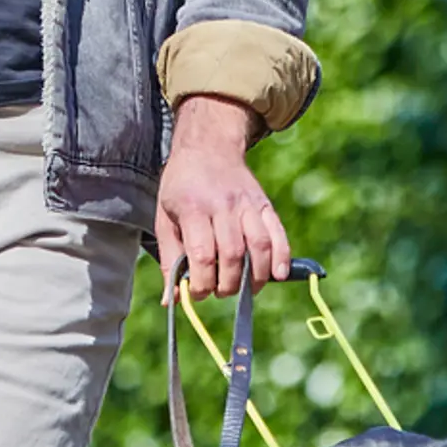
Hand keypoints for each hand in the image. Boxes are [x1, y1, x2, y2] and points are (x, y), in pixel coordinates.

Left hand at [154, 95, 289, 299]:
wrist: (207, 147)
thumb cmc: (181, 187)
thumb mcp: (164, 218)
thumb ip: (169, 259)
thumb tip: (173, 299)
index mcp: (193, 209)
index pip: (203, 255)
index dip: (202, 283)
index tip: (198, 293)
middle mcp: (223, 206)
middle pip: (233, 255)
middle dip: (228, 284)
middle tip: (220, 291)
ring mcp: (247, 204)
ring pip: (258, 246)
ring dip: (255, 277)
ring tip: (246, 290)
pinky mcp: (263, 204)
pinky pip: (277, 233)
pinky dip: (281, 257)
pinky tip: (278, 275)